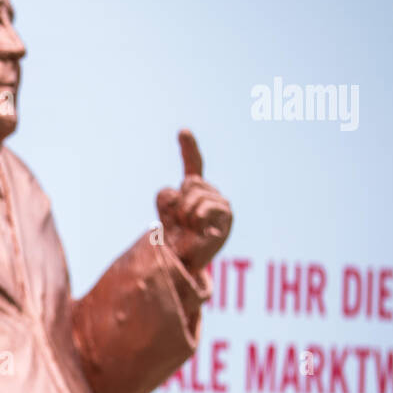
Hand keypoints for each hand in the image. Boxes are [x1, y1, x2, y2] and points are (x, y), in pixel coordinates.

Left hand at [155, 130, 231, 272]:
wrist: (180, 261)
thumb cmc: (172, 238)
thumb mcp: (165, 211)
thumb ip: (168, 195)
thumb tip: (182, 192)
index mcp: (194, 191)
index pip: (193, 165)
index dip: (189, 148)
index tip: (183, 131)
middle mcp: (210, 194)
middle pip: (190, 182)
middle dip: (178, 203)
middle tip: (181, 223)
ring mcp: (220, 204)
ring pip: (194, 193)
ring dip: (185, 213)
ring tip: (190, 228)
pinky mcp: (226, 215)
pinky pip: (204, 206)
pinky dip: (195, 218)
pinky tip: (199, 230)